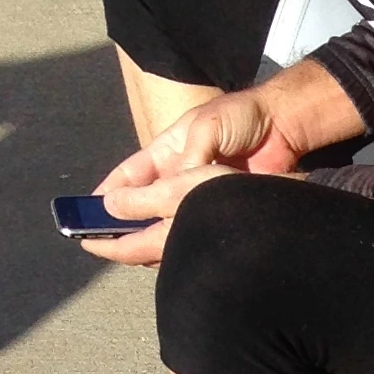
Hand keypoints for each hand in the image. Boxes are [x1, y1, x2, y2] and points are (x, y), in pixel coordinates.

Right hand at [80, 63, 364, 263]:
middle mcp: (181, 178)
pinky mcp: (223, 213)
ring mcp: (201, 197)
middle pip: (144, 207)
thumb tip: (166, 194)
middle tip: (99, 242)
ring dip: (146, 240)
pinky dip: (180, 244)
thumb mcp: (205, 130)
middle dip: (120, 224)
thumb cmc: (241, 118)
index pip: (131, 175)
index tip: (89, 210)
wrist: (284, 126)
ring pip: (167, 225)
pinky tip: (168, 255)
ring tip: (123, 254)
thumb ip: (186, 161)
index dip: (109, 192)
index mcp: (169, 152)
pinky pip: (195, 232)